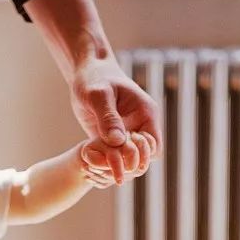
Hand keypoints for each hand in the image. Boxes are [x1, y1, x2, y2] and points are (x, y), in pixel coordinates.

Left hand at [71, 57, 161, 184]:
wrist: (86, 73)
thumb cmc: (93, 78)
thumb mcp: (98, 94)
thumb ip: (108, 117)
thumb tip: (117, 141)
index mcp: (146, 115)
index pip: (154, 148)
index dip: (139, 155)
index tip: (117, 147)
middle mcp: (140, 127)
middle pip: (144, 160)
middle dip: (126, 164)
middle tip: (103, 157)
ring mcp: (127, 135)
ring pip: (129, 163)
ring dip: (113, 166)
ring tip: (93, 158)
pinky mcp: (112, 141)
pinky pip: (114, 160)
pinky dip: (104, 163)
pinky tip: (89, 156)